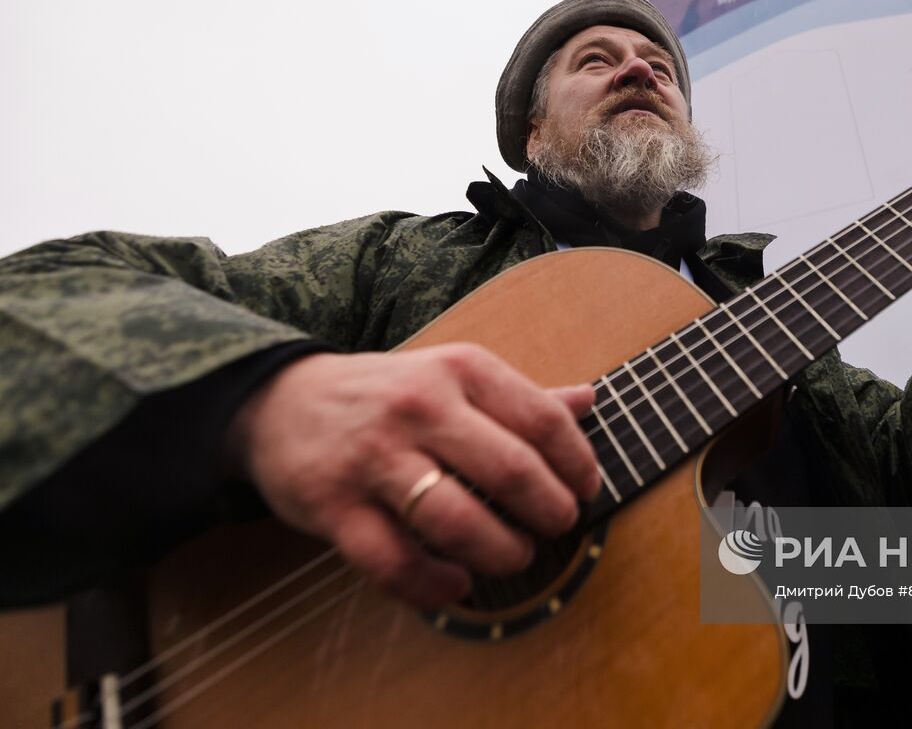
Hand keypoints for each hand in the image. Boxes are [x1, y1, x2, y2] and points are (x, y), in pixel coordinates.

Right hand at [226, 344, 599, 608]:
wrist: (278, 402)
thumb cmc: (386, 394)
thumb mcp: (452, 375)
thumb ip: (521, 395)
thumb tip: (590, 401)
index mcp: (459, 369)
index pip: (543, 419)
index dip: (577, 463)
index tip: (587, 490)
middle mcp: (420, 407)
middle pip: (511, 471)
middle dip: (550, 511)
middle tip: (558, 527)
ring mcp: (375, 458)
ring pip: (458, 522)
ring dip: (501, 552)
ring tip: (514, 557)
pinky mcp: (334, 507)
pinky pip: (396, 563)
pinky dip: (435, 586)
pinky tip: (456, 584)